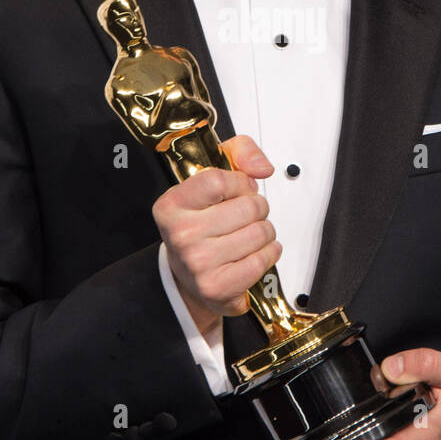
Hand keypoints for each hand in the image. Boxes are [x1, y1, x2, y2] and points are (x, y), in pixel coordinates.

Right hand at [152, 134, 281, 335]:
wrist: (189, 276)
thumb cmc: (202, 223)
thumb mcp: (210, 179)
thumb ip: (239, 153)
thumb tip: (261, 168)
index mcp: (172, 205)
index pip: (218, 180)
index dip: (240, 183)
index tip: (239, 189)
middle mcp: (181, 234)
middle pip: (248, 207)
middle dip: (258, 208)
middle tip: (247, 215)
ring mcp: (198, 262)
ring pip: (260, 233)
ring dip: (264, 232)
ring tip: (249, 234)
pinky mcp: (217, 285)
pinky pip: (262, 260)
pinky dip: (268, 254)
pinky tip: (254, 252)